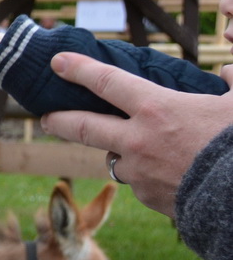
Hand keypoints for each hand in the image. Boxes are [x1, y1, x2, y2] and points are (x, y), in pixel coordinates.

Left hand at [39, 53, 232, 216]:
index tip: (57, 63)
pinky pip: (139, 180)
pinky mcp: (146, 196)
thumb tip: (227, 68)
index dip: (79, 69)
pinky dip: (147, 173)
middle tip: (44, 117)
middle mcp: (136, 139)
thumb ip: (232, 80)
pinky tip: (171, 172)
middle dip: (58, 119)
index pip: (106, 82)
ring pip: (116, 156)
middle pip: (82, 127)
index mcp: (156, 109)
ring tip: (148, 148)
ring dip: (122, 151)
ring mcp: (137, 171)